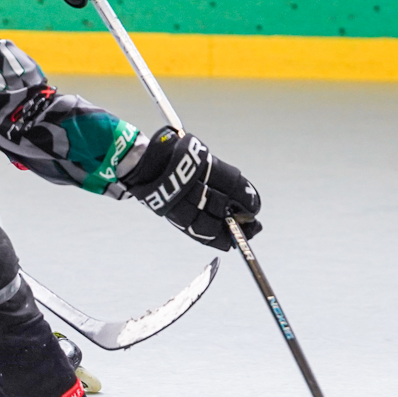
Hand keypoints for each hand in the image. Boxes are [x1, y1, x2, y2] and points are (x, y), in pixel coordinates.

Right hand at [124, 128, 261, 250]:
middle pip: (221, 205)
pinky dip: (209, 238)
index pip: (231, 184)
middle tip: (253, 226)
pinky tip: (222, 242)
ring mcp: (177, 199)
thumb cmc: (176, 154)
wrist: (143, 162)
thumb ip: (220, 174)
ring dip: (225, 232)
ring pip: (206, 222)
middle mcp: (188, 183)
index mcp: (199, 163)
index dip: (246, 198)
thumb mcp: (199, 156)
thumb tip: (246, 199)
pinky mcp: (171, 213)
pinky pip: (193, 230)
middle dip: (239, 218)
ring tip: (238, 238)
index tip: (255, 208)